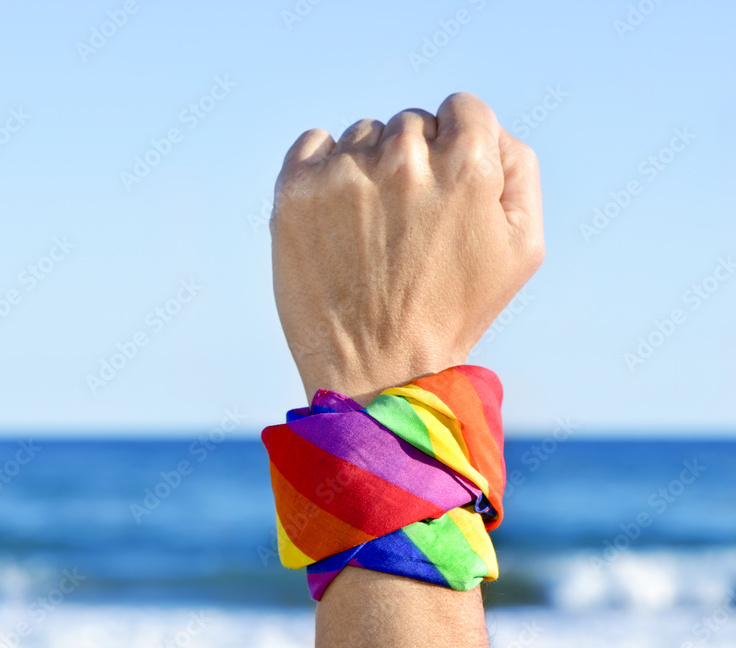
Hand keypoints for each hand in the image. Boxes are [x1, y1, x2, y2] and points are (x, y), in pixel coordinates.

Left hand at [270, 93, 543, 405]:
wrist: (375, 368)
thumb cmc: (454, 311)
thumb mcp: (523, 248)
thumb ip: (519, 169)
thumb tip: (488, 130)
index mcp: (466, 166)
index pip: (463, 108)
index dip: (459, 145)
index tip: (447, 186)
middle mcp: (403, 160)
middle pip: (411, 123)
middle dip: (416, 162)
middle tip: (409, 224)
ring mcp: (344, 174)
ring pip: (364, 135)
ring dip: (370, 168)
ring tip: (372, 230)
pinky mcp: (296, 191)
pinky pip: (314, 143)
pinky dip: (324, 166)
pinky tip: (335, 213)